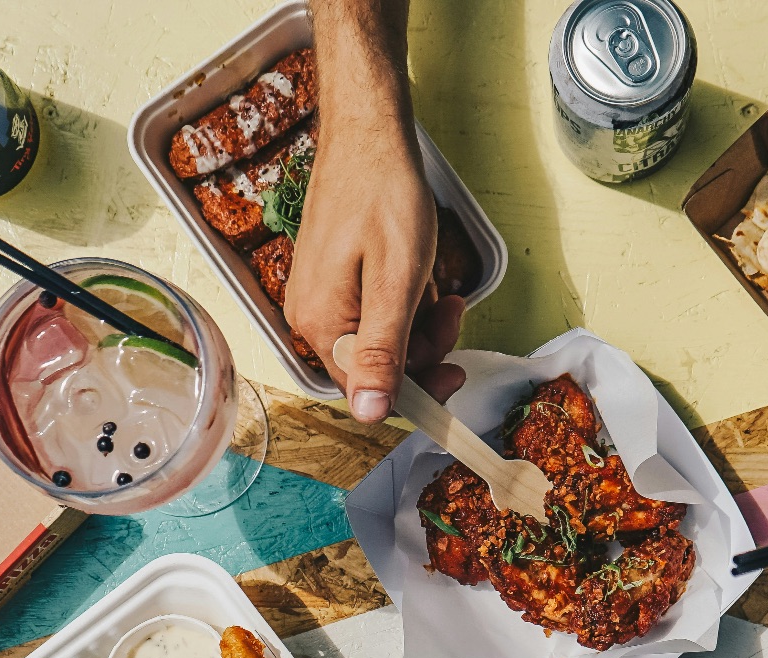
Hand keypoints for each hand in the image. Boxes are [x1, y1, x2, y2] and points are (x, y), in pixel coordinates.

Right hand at [286, 128, 465, 419]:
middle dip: (423, 345)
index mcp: (322, 324)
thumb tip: (369, 413)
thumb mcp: (395, 280)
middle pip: (376, 367)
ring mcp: (320, 297)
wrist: (368, 135)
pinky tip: (418, 273)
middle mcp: (311, 317)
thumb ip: (382, 351)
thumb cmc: (383, 195)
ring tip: (438, 285)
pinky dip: (404, 300)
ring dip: (419, 320)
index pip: (368, 391)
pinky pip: (375, 312)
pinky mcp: (333, 280)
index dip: (418, 388)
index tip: (457, 372)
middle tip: (452, 311)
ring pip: (381, 339)